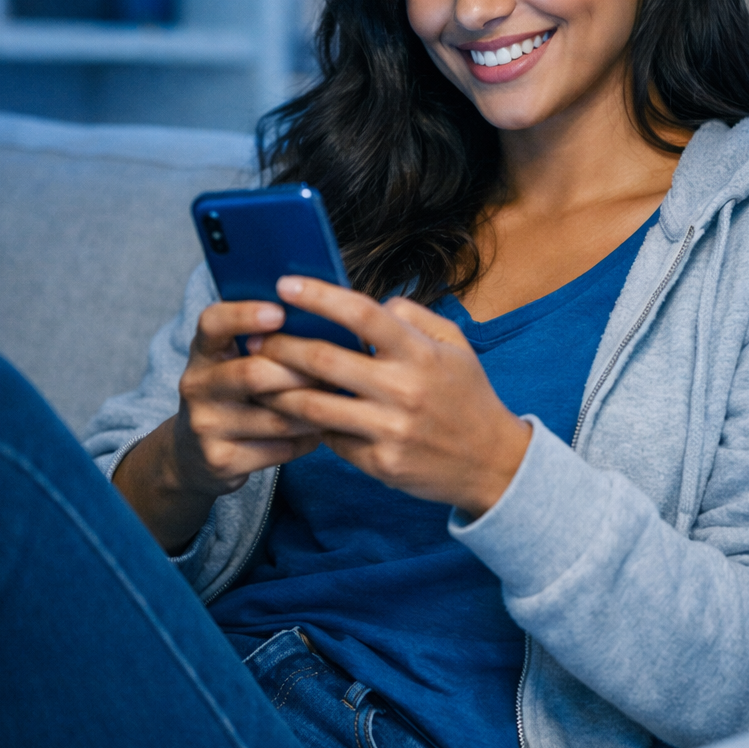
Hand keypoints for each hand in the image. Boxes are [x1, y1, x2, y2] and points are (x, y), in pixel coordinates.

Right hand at [114, 300, 320, 551]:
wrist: (194, 454)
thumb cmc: (232, 395)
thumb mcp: (232, 361)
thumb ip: (265, 342)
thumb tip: (326, 324)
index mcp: (203, 352)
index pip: (213, 323)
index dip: (244, 315)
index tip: (279, 312)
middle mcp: (197, 386)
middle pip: (253, 374)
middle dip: (300, 371)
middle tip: (337, 367)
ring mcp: (206, 425)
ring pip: (275, 417)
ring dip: (314, 409)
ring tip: (340, 400)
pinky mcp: (221, 460)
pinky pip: (279, 448)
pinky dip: (307, 439)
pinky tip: (321, 430)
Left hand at [254, 277, 531, 517]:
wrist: (492, 463)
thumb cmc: (467, 395)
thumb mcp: (455, 345)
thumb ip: (412, 317)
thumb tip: (369, 304)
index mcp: (422, 353)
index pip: (362, 314)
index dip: (319, 296)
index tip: (285, 283)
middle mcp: (404, 390)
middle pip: (325, 361)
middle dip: (281, 346)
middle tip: (256, 337)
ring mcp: (391, 431)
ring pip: (315, 407)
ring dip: (278, 390)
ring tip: (257, 377)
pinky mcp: (381, 463)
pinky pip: (331, 439)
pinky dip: (309, 424)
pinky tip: (290, 413)